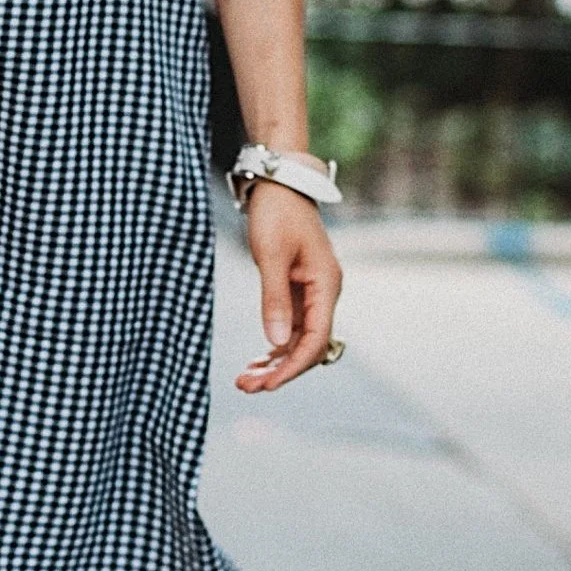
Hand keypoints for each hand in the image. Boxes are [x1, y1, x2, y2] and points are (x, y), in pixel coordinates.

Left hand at [235, 183, 341, 392]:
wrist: (278, 183)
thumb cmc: (276, 213)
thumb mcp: (271, 256)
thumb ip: (274, 300)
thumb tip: (276, 342)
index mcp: (325, 285)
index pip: (316, 340)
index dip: (292, 366)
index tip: (267, 384)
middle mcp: (324, 293)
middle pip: (308, 346)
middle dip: (280, 370)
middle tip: (246, 387)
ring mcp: (312, 292)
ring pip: (298, 340)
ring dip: (274, 362)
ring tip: (245, 380)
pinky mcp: (298, 289)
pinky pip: (291, 327)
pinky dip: (274, 345)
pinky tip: (256, 361)